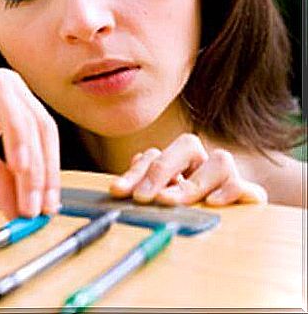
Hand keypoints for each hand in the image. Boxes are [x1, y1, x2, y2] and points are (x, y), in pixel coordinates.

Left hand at [109, 134, 266, 205]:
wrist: (231, 223)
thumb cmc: (183, 209)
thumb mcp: (157, 200)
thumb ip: (140, 189)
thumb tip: (119, 186)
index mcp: (177, 159)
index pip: (154, 156)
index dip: (135, 173)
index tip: (118, 190)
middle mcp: (203, 161)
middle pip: (187, 145)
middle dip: (161, 170)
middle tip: (143, 197)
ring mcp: (228, 177)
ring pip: (221, 161)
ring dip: (194, 183)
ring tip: (173, 201)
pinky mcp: (250, 197)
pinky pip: (248, 188)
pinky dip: (231, 192)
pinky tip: (212, 203)